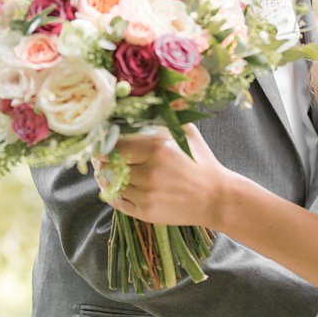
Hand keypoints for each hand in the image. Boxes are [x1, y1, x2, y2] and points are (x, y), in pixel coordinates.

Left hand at [108, 125, 229, 227]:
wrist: (217, 198)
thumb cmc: (200, 162)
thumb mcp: (186, 133)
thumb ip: (162, 118)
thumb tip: (140, 102)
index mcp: (157, 149)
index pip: (114, 145)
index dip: (104, 143)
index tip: (102, 141)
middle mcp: (149, 173)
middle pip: (108, 165)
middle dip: (102, 160)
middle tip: (100, 156)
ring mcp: (146, 195)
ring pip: (109, 184)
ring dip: (105, 177)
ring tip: (107, 171)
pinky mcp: (145, 213)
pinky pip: (116, 201)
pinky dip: (112, 193)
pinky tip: (116, 185)